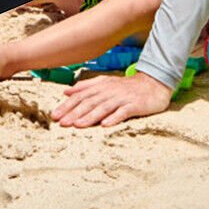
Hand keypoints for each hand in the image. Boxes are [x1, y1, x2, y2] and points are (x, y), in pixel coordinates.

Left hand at [51, 70, 173, 127]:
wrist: (154, 83)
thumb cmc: (126, 87)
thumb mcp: (104, 83)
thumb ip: (85, 86)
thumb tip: (66, 91)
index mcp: (100, 87)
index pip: (80, 96)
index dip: (67, 106)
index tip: (55, 116)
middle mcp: (109, 92)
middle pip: (89, 103)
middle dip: (74, 113)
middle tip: (62, 123)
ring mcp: (122, 98)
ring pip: (103, 107)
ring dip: (90, 116)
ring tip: (78, 125)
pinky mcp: (136, 105)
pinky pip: (124, 112)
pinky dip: (114, 118)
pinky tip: (105, 125)